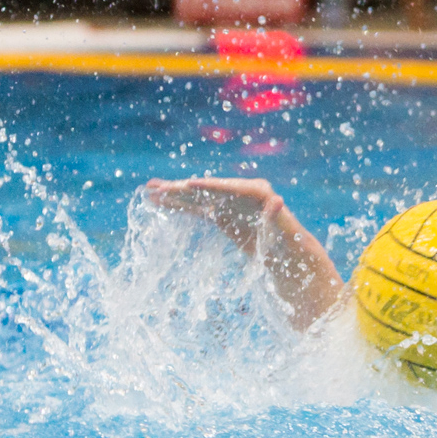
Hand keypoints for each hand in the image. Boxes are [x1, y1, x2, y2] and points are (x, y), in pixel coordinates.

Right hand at [144, 177, 283, 252]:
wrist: (287, 253)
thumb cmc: (287, 241)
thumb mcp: (282, 229)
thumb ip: (275, 214)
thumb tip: (277, 198)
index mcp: (256, 191)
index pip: (227, 187)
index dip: (207, 186)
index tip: (188, 184)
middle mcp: (240, 191)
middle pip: (207, 189)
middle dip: (181, 188)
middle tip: (155, 186)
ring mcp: (229, 202)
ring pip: (198, 197)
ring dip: (174, 195)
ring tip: (149, 191)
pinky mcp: (221, 214)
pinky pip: (197, 208)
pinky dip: (180, 206)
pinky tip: (160, 203)